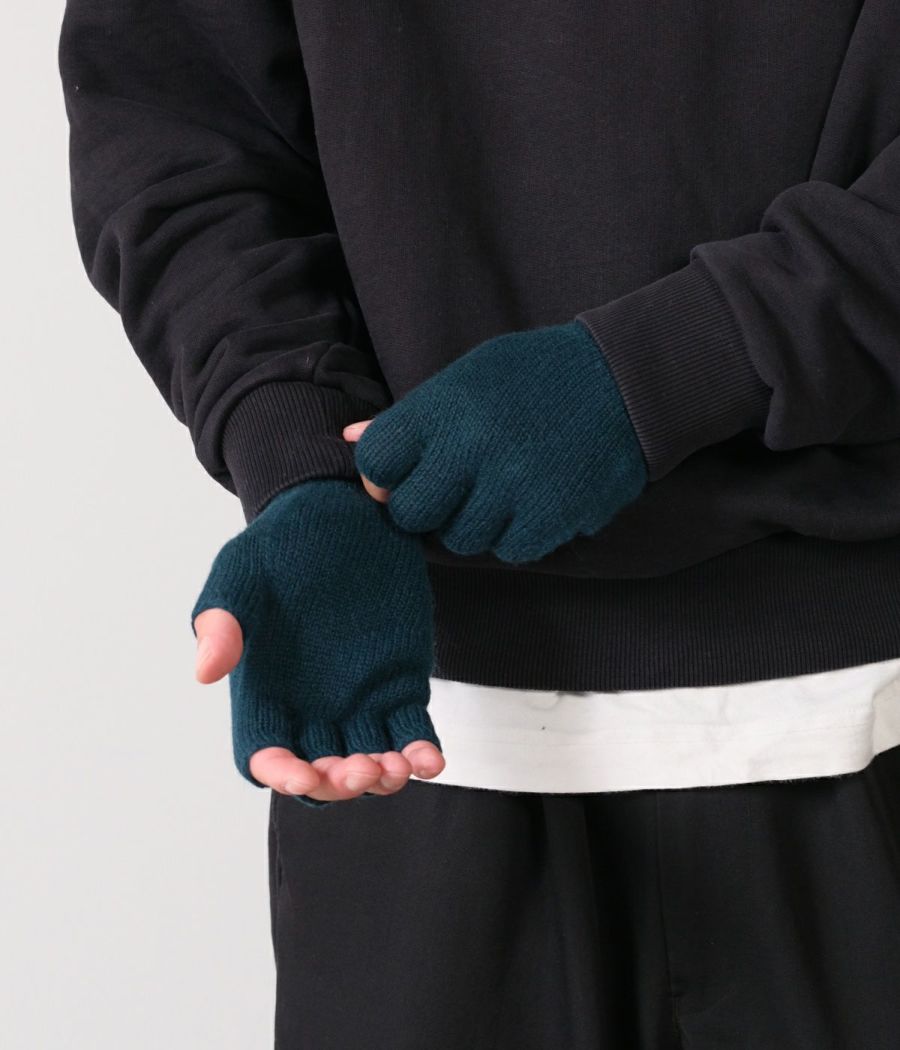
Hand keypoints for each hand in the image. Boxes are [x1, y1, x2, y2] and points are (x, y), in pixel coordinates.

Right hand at [190, 478, 445, 806]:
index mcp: (265, 694)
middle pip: (322, 775)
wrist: (340, 514)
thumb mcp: (240, 574)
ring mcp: (359, 700)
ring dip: (381, 778)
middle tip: (359, 768)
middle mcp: (311, 708)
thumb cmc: (279, 546)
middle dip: (338, 783)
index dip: (283, 775)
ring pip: (369, 763)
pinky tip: (430, 760)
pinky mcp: (400, 683)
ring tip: (395, 766)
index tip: (302, 775)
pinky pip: (412, 732)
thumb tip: (206, 673)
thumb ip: (222, 621)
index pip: (267, 756)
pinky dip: (421, 753)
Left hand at [344, 320, 648, 563]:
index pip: (376, 462)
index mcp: (444, 407)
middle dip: (424, 506)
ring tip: (502, 486)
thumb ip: (412, 415)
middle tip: (454, 487)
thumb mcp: (469, 377)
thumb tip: (350, 438)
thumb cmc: (537, 377)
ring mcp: (511, 487)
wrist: (627, 381)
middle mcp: (472, 448)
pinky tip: (534, 499)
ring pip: (461, 537)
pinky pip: (509, 550)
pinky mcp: (549, 518)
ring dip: (475, 521)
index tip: (404, 471)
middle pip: (411, 513)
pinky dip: (517, 534)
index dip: (384, 473)